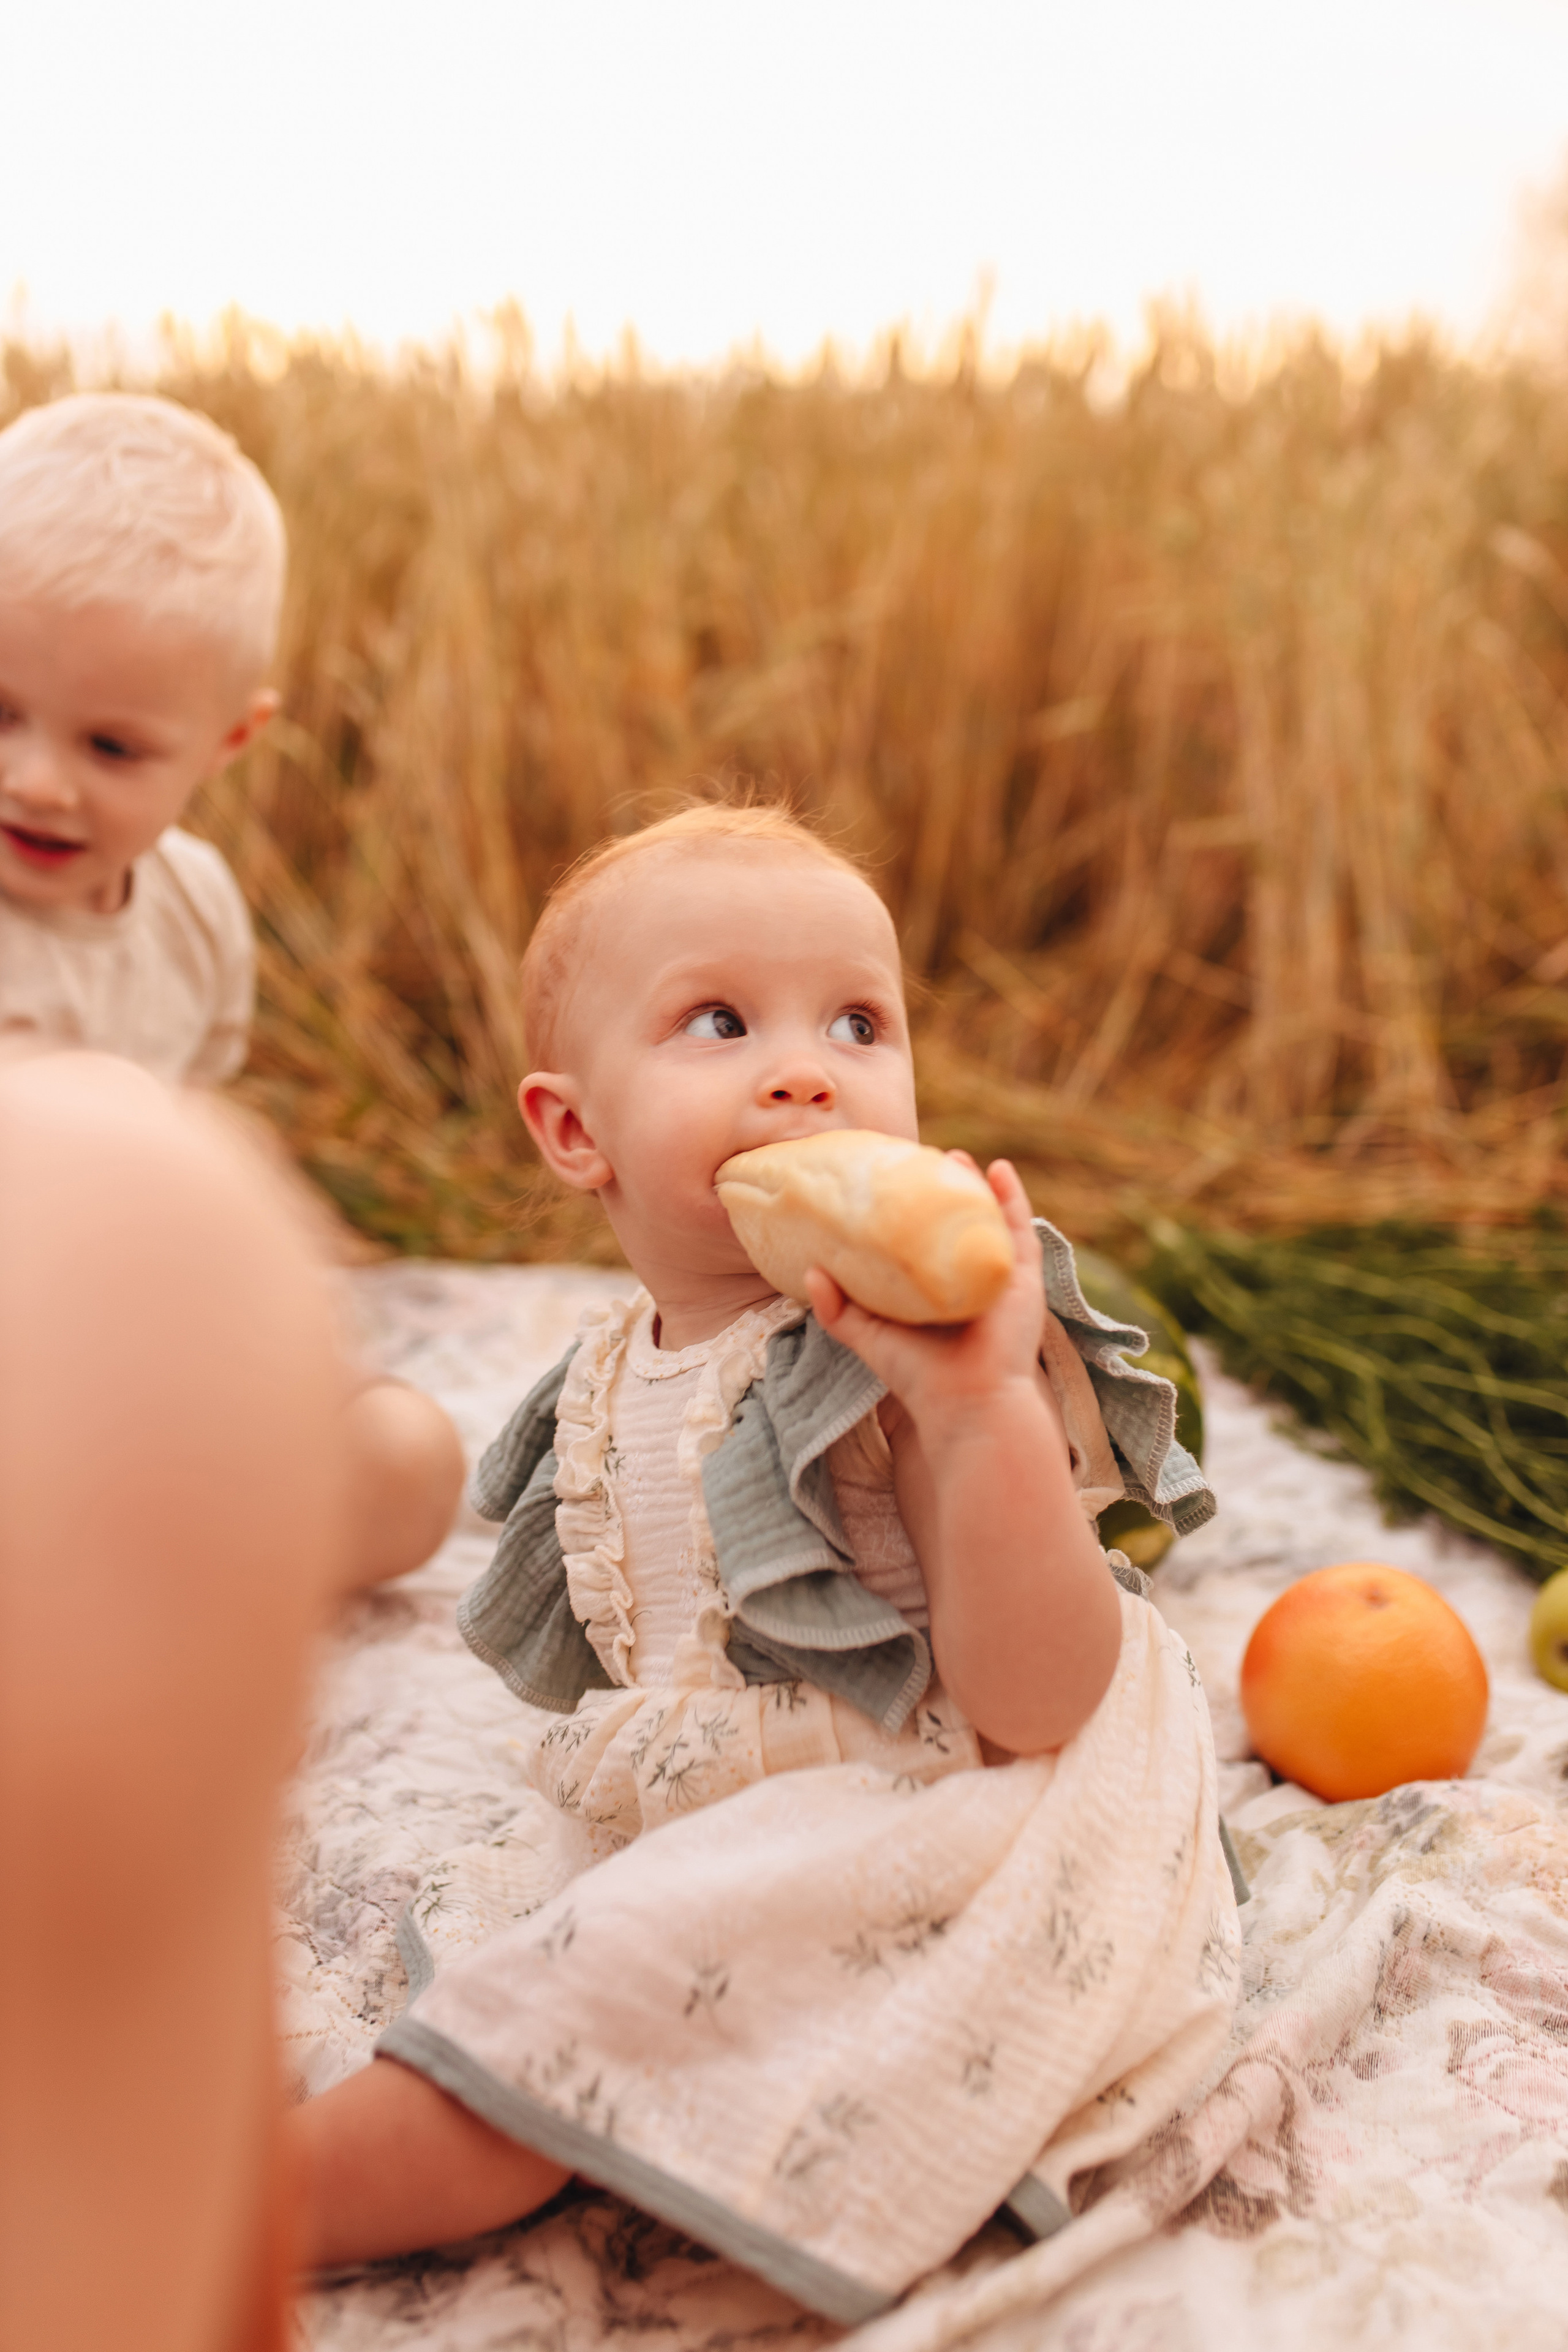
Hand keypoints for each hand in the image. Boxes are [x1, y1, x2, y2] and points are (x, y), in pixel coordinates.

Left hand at [804, 1157, 1047, 1444]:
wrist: (967, 1402)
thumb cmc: (919, 1376)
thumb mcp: (870, 1335)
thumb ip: (839, 1308)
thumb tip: (809, 1271)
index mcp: (936, 1294)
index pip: (924, 1245)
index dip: (912, 1215)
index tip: (893, 1184)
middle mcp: (968, 1283)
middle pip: (958, 1228)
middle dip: (944, 1194)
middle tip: (922, 1161)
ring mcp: (997, 1277)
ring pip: (989, 1222)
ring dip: (975, 1187)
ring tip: (956, 1157)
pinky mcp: (1024, 1278)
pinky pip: (1021, 1228)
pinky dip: (1012, 1196)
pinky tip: (998, 1168)